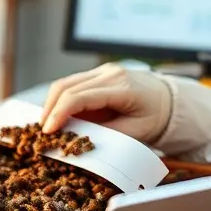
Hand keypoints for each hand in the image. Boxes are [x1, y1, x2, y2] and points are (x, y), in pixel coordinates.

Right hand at [40, 63, 171, 142]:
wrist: (169, 102)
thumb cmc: (154, 119)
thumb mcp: (135, 133)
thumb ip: (106, 135)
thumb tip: (76, 140)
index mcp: (122, 88)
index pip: (80, 97)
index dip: (59, 114)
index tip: (48, 131)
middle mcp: (110, 74)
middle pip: (66, 86)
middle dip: (49, 109)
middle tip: (42, 133)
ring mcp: (104, 71)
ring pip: (66, 83)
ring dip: (52, 104)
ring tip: (47, 126)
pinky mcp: (99, 74)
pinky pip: (73, 84)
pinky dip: (61, 100)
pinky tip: (57, 117)